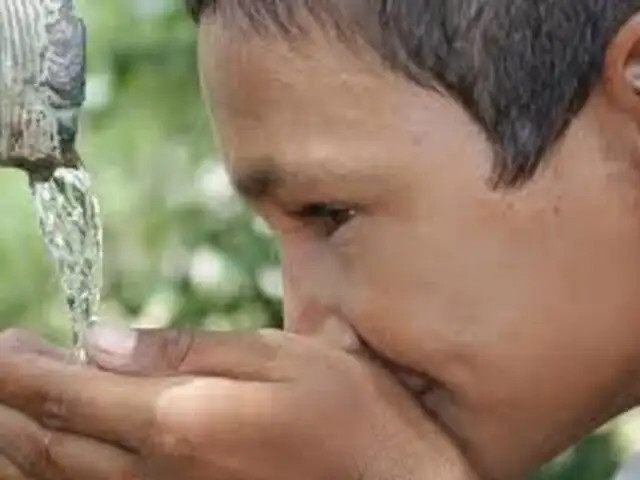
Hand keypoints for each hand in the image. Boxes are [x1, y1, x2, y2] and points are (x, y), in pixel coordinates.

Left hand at [0, 327, 477, 479]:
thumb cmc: (348, 415)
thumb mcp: (281, 356)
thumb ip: (189, 350)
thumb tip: (104, 340)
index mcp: (181, 421)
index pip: (72, 394)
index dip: (24, 370)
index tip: (3, 343)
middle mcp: (158, 476)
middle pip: (53, 443)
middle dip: (13, 404)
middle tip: (3, 364)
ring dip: (22, 445)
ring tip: (10, 411)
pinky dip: (58, 479)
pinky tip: (57, 459)